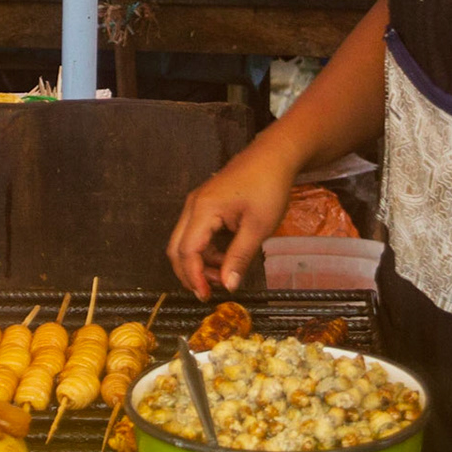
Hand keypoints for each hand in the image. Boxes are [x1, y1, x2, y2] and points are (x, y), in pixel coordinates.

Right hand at [166, 151, 295, 298]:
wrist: (274, 155)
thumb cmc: (269, 188)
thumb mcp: (258, 227)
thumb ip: (240, 257)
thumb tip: (228, 285)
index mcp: (203, 210)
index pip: (186, 251)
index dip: (194, 277)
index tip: (207, 296)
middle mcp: (192, 206)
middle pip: (177, 248)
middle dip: (190, 273)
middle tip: (211, 291)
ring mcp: (197, 203)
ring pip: (184, 241)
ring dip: (199, 263)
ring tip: (224, 275)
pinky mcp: (205, 203)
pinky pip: (195, 233)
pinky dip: (205, 251)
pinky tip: (225, 258)